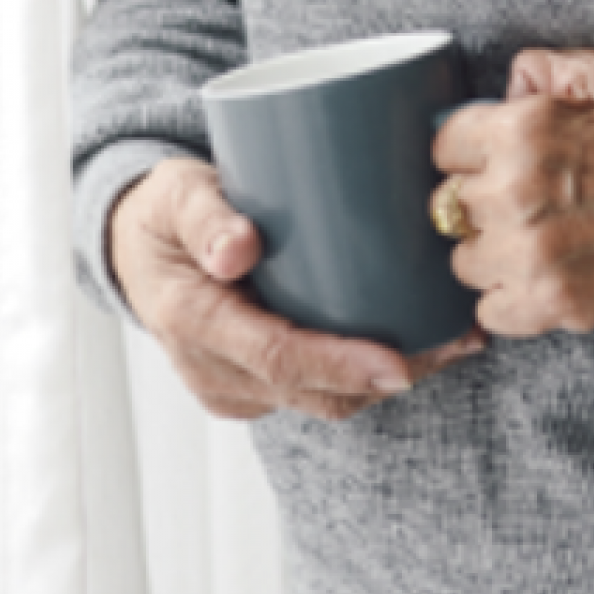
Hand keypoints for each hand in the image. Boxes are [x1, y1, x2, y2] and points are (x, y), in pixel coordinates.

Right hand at [107, 156, 485, 421]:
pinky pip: (314, 391)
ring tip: (454, 339)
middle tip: (457, 341)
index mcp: (192, 322)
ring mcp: (233, 385)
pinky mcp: (254, 385)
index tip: (400, 363)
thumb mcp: (176, 193)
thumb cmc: (164, 210)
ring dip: (386, 378)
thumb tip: (239, 249)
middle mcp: (212, 369)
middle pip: (312, 391)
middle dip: (388, 376)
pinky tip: (415, 342)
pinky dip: (363, 373)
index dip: (340, 365)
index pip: (276, 358)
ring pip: (321, 400)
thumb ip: (206, 215)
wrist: (135, 246)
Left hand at [430, 46, 593, 339]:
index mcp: (523, 132)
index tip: (490, 157)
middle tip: (521, 198)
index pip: (445, 146)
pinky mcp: (554, 303)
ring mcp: (532, 256)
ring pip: (465, 262)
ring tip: (533, 239)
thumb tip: (509, 84)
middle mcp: (516, 194)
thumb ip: (545, 69)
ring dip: (491, 252)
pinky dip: (511, 299)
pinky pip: (491, 312)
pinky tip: (543, 275)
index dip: (469, 150)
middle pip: (449, 207)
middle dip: (479, 200)